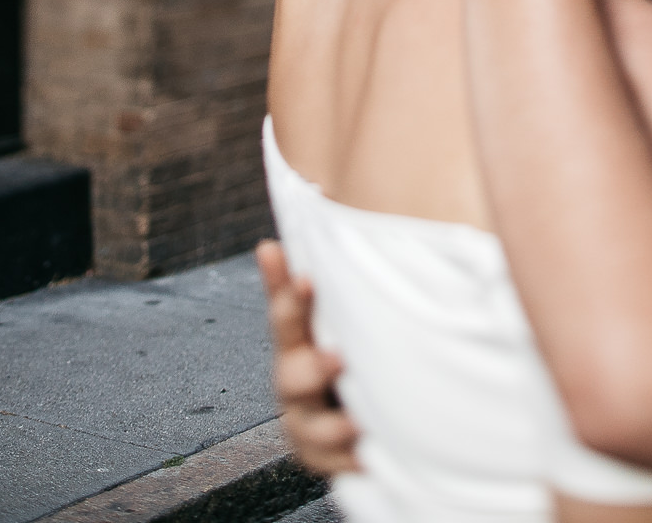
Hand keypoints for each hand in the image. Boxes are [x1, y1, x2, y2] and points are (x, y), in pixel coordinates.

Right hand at [256, 240, 359, 476]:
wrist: (354, 424)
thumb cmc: (352, 351)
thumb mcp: (348, 313)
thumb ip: (344, 270)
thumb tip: (336, 189)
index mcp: (302, 336)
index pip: (287, 308)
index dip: (283, 288)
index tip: (285, 262)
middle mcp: (296, 377)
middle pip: (290, 370)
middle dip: (308, 362)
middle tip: (334, 357)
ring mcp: (305, 419)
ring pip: (307, 423)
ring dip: (330, 422)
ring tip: (354, 422)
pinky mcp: (322, 456)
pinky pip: (330, 463)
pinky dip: (347, 461)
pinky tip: (367, 457)